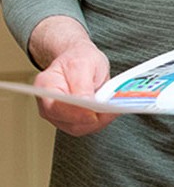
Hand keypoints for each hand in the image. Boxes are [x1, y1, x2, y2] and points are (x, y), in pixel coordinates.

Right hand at [29, 16, 117, 135]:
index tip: (93, 114)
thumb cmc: (78, 58)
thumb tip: (87, 106)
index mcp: (46, 86)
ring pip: (80, 128)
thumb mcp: (82, 63)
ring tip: (114, 108)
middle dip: (92, 119)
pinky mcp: (73, 121)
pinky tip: (111, 110)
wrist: (79, 58)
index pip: (55, 107)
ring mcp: (60, 116)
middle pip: (69, 122)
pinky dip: (101, 120)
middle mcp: (49, 105)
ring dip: (99, 121)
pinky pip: (87, 126)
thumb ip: (82, 84)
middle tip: (111, 110)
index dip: (75, 113)